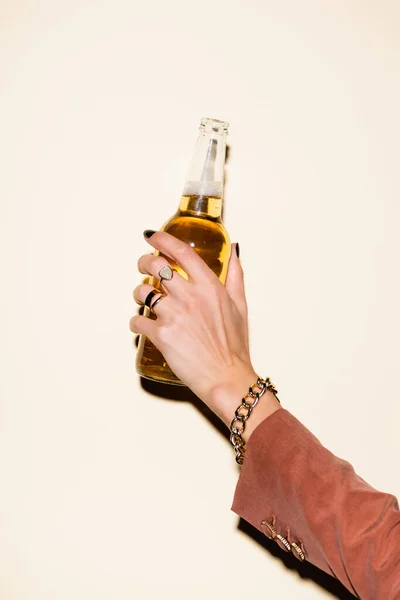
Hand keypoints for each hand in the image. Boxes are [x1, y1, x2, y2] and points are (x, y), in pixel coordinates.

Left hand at [130, 231, 279, 429]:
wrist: (226, 377)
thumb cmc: (234, 345)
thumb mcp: (240, 305)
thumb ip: (235, 275)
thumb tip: (234, 251)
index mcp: (209, 286)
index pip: (180, 253)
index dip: (162, 240)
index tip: (152, 236)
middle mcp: (189, 296)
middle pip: (155, 266)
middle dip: (143, 263)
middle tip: (143, 267)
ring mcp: (173, 315)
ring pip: (141, 292)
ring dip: (138, 294)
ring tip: (143, 301)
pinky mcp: (161, 335)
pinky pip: (136, 321)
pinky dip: (135, 323)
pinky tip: (141, 326)